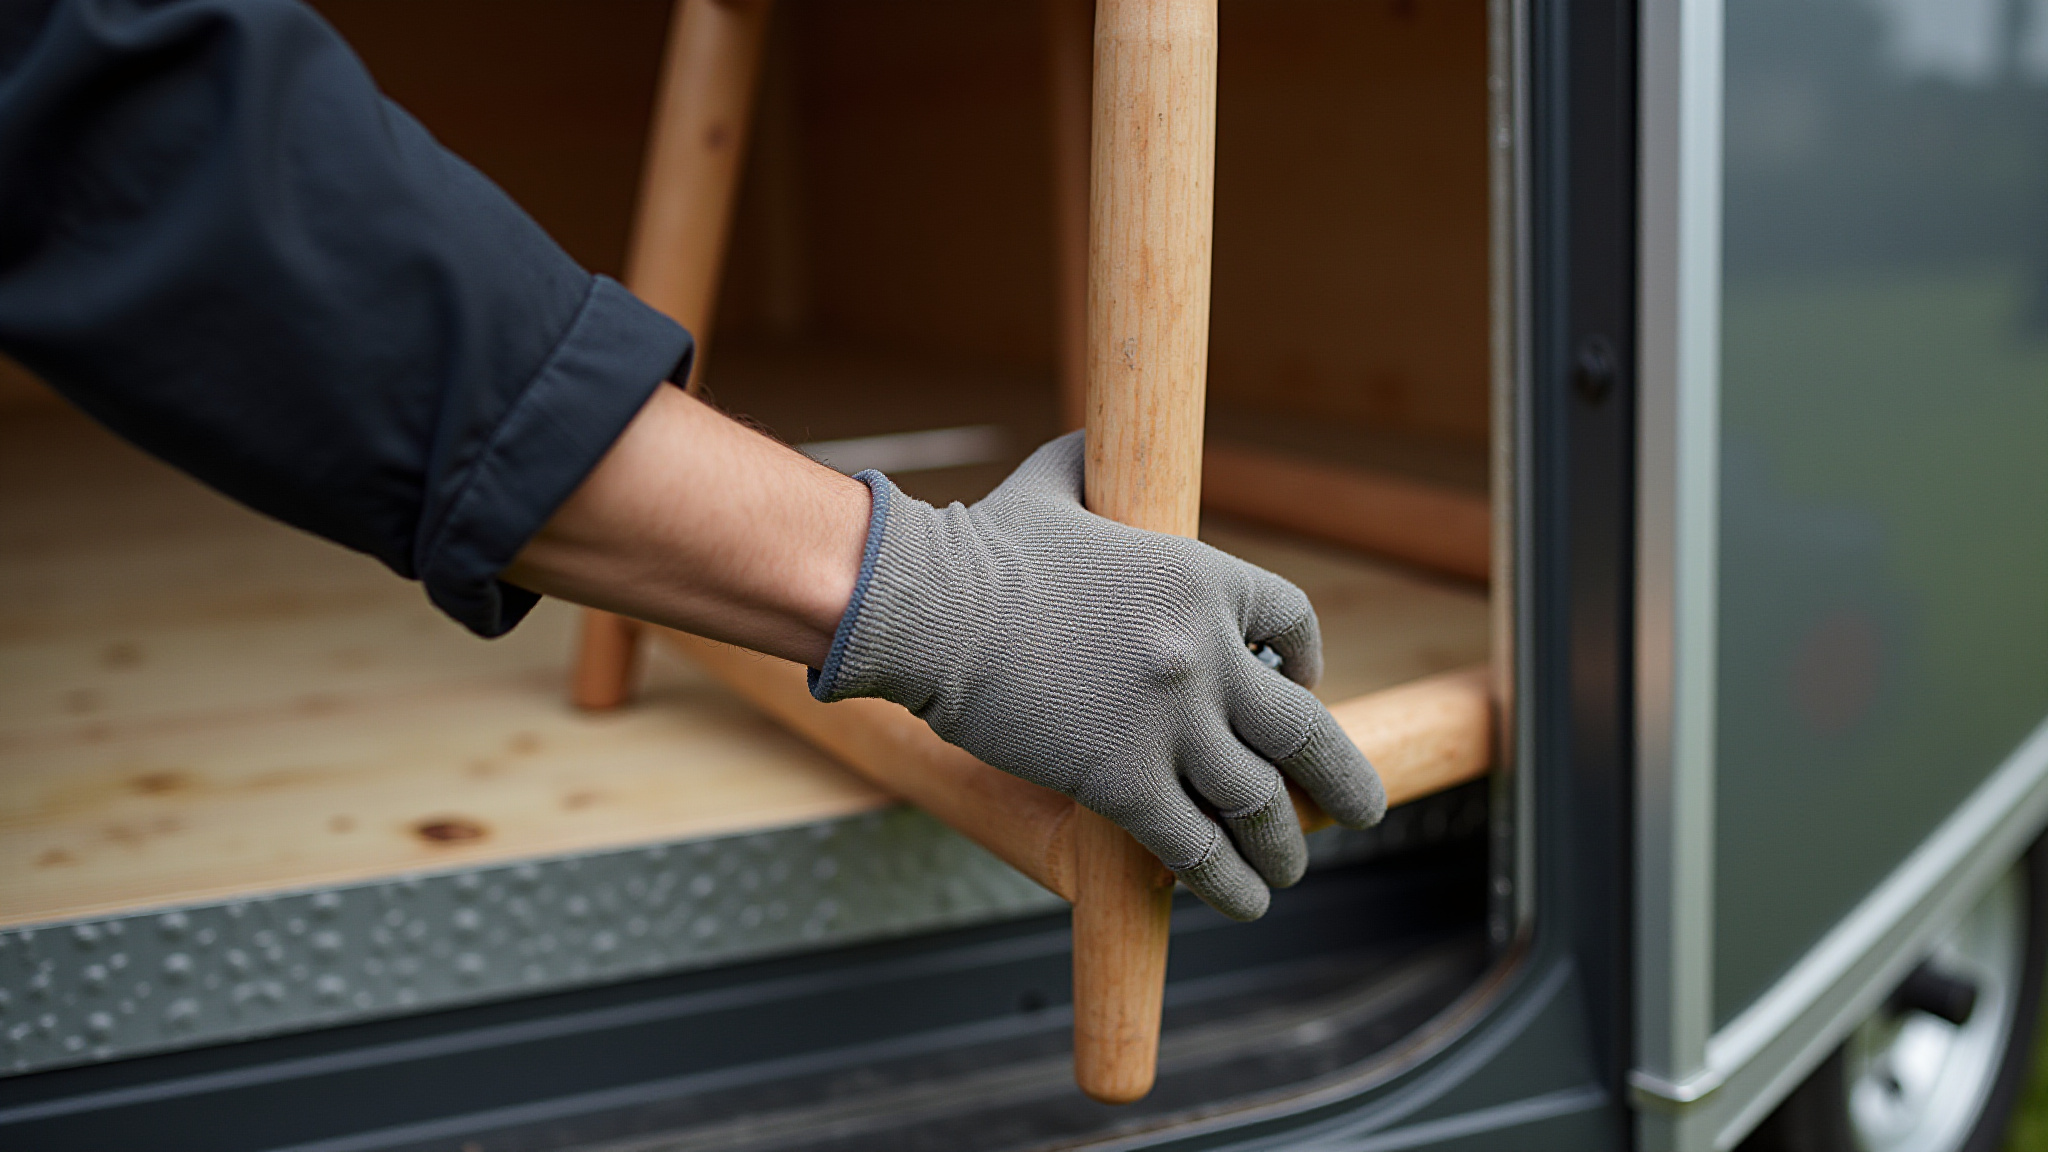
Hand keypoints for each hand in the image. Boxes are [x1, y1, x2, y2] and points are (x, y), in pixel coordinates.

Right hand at [810, 432, 1384, 919]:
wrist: (930, 609)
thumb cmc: (980, 549)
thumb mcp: (1052, 484)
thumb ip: (1088, 465)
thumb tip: (1091, 440)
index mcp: (1201, 579)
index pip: (1291, 623)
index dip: (1306, 660)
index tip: (1303, 686)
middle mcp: (1204, 655)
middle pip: (1303, 730)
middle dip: (1342, 780)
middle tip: (1364, 808)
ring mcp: (1170, 723)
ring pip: (1257, 801)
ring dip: (1284, 845)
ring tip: (1289, 870)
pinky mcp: (1122, 782)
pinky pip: (1197, 847)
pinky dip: (1229, 882)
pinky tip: (1244, 902)